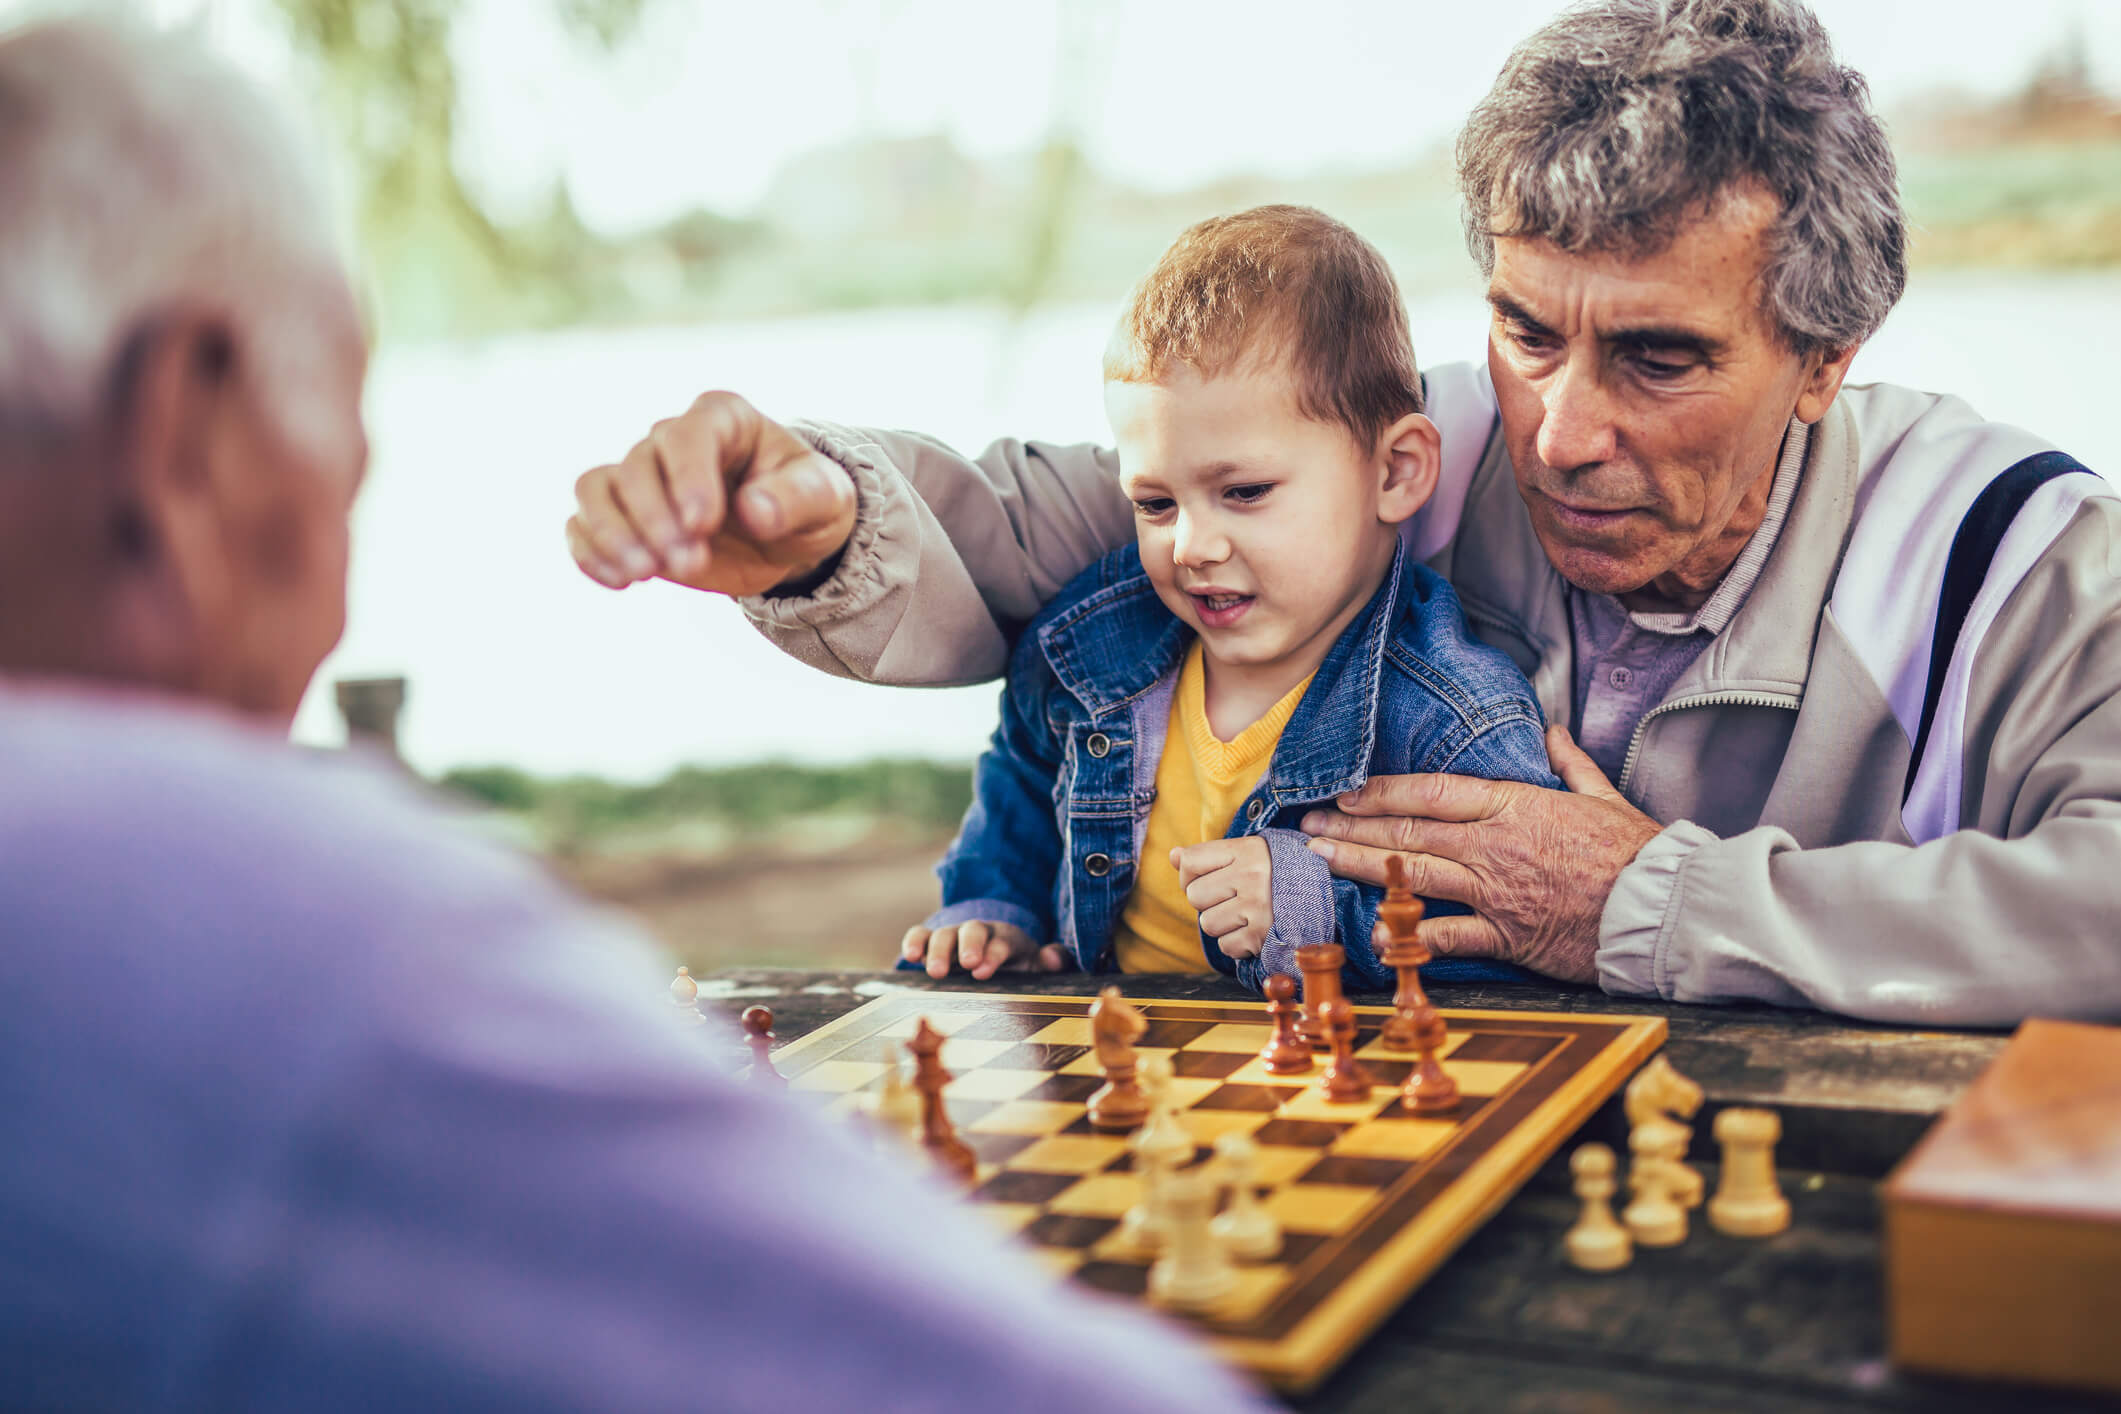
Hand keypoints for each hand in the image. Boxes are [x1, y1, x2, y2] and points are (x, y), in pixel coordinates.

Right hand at [566, 391, 856, 597]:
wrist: (786, 536)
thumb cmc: (808, 504)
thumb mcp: (826, 500)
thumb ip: (798, 498)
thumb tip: (754, 510)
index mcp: (723, 419)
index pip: (690, 436)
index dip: (689, 478)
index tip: (701, 525)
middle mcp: (673, 439)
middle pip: (637, 466)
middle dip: (656, 519)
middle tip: (690, 564)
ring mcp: (641, 476)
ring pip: (596, 489)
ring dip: (613, 533)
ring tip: (645, 573)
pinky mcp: (623, 516)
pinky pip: (582, 524)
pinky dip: (590, 552)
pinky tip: (620, 583)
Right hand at [900, 919, 1067, 980]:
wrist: (991, 953)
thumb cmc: (1016, 964)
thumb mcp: (1037, 964)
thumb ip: (1052, 961)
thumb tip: (1054, 959)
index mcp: (1007, 937)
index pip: (1002, 941)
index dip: (993, 954)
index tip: (981, 970)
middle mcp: (979, 932)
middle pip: (973, 930)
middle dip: (968, 945)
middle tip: (964, 964)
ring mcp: (954, 935)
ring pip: (944, 934)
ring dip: (937, 949)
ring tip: (933, 971)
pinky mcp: (932, 941)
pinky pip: (920, 935)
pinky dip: (914, 942)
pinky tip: (909, 957)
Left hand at [1174, 836, 1273, 958]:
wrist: (1322, 900)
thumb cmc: (1274, 876)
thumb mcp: (1246, 855)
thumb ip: (1208, 856)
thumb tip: (1173, 856)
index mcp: (1246, 850)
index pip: (1190, 861)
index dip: (1189, 875)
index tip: (1205, 879)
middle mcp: (1252, 875)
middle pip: (1194, 895)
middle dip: (1207, 902)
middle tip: (1231, 899)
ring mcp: (1258, 906)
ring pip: (1207, 923)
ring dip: (1222, 925)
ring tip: (1244, 915)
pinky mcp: (1262, 934)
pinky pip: (1226, 946)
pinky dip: (1236, 944)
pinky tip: (1253, 930)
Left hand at [1299, 726, 1661, 983]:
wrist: (1660, 909)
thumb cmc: (1637, 854)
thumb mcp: (1603, 797)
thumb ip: (1570, 765)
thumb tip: (1552, 733)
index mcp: (1513, 805)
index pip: (1431, 791)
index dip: (1380, 791)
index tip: (1345, 791)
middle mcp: (1492, 846)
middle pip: (1408, 831)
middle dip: (1351, 827)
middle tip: (1308, 824)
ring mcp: (1494, 892)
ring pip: (1412, 874)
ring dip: (1360, 866)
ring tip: (1320, 859)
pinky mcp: (1503, 935)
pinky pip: (1445, 936)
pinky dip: (1407, 936)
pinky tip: (1372, 934)